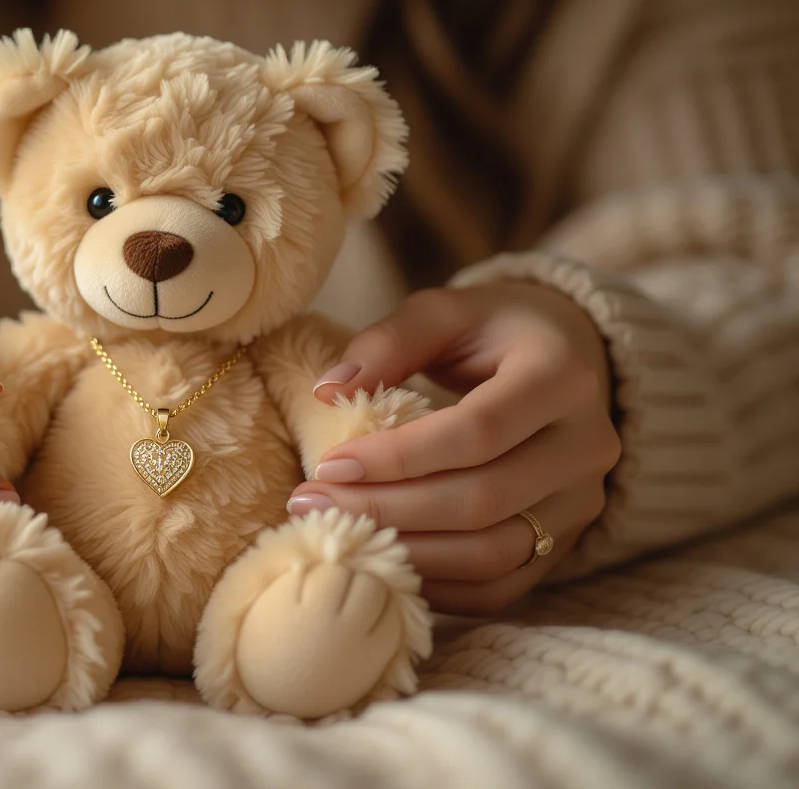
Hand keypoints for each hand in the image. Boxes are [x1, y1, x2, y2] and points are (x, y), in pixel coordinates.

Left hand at [289, 282, 620, 615]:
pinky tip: (381, 562)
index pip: (477, 432)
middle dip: (387, 509)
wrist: (567, 359)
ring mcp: (581, 503)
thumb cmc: (492, 331)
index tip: (329, 463)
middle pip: (481, 500)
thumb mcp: (444, 312)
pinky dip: (437, 587)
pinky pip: (499, 587)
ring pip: (491, 554)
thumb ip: (389, 341)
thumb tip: (327, 392)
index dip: (398, 456)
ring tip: (338, 532)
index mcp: (562, 376)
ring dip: (404, 553)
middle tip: (312, 502)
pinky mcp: (565, 542)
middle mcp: (587, 445)